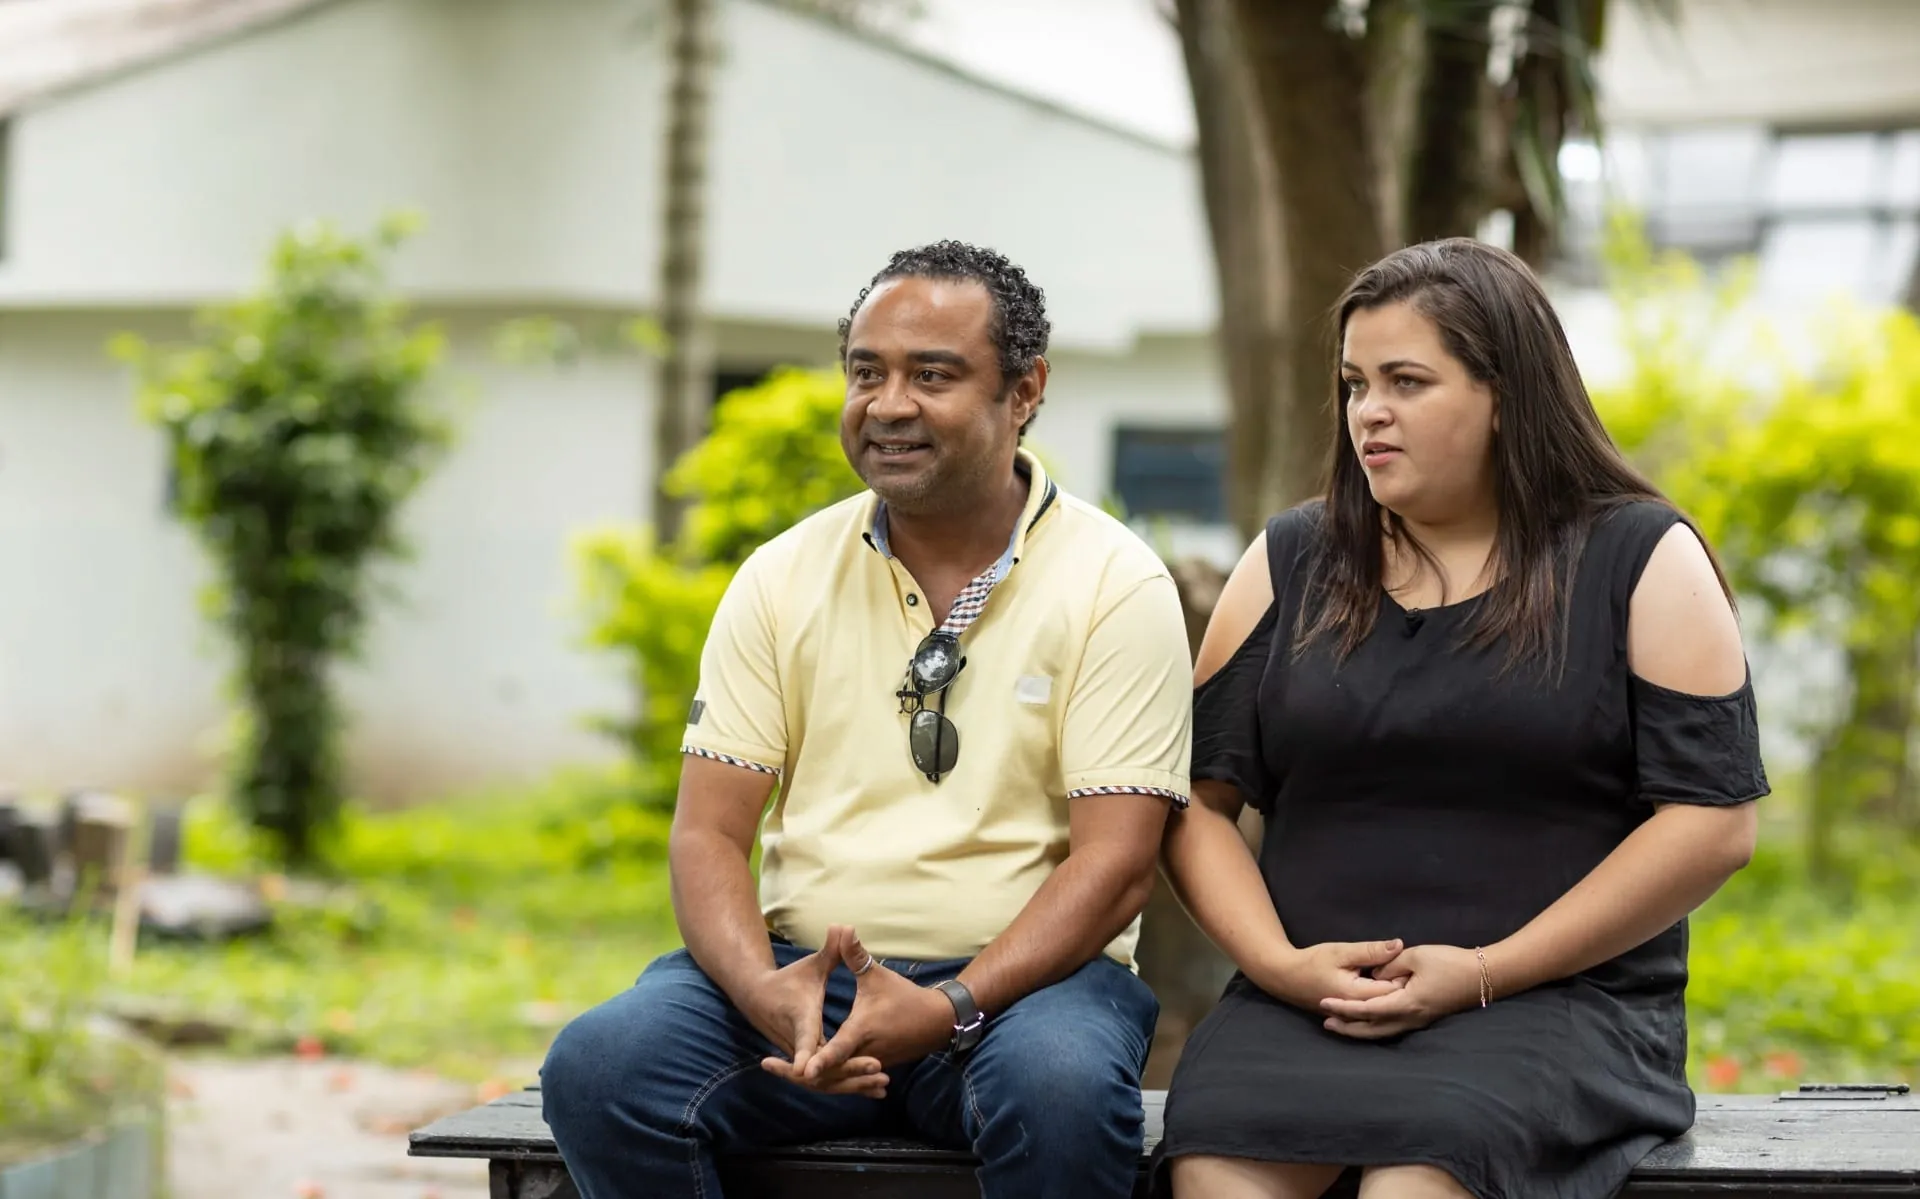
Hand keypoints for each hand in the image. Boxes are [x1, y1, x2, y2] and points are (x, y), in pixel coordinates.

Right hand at [740, 926, 886, 1097]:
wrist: (759, 999)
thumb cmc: (789, 980)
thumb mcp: (812, 966)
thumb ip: (831, 951)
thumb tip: (843, 926)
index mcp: (800, 1018)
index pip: (804, 1039)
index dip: (808, 1055)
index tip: (812, 1070)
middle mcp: (798, 1042)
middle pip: (821, 1067)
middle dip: (848, 1070)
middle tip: (879, 1069)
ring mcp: (802, 1057)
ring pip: (825, 1080)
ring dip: (853, 1083)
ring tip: (883, 1084)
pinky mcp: (808, 1066)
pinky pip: (828, 1081)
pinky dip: (849, 1085)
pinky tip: (874, 1090)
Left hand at [773, 927, 953, 1097]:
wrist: (935, 1021)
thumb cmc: (904, 996)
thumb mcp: (876, 975)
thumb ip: (855, 955)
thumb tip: (842, 927)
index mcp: (862, 1030)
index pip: (838, 1049)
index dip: (820, 1058)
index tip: (802, 1069)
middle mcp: (865, 1053)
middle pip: (830, 1071)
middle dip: (801, 1071)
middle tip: (770, 1064)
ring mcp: (868, 1064)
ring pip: (837, 1078)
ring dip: (811, 1076)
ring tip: (779, 1068)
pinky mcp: (871, 1069)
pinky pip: (845, 1078)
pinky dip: (827, 1077)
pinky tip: (806, 1076)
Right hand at [1256, 939, 1407, 1012]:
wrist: (1285, 978)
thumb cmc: (1312, 962)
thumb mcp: (1342, 951)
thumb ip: (1371, 951)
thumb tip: (1399, 945)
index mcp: (1358, 996)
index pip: (1393, 990)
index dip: (1407, 978)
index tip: (1413, 965)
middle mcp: (1358, 1013)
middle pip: (1391, 1004)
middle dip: (1403, 989)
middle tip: (1413, 972)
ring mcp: (1353, 1019)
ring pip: (1383, 1012)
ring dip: (1394, 998)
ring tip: (1404, 982)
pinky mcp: (1349, 1018)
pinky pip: (1372, 1014)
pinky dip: (1383, 1004)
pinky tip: (1389, 992)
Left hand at [1318, 944, 1483, 1038]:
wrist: (1484, 976)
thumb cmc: (1450, 962)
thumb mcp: (1416, 956)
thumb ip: (1389, 965)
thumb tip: (1373, 976)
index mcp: (1406, 1003)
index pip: (1367, 1009)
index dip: (1344, 1007)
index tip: (1324, 1003)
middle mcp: (1411, 1018)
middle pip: (1373, 1029)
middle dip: (1348, 1027)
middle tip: (1326, 1023)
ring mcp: (1419, 1020)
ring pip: (1383, 1032)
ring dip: (1360, 1029)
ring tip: (1341, 1025)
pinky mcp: (1424, 1017)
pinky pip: (1393, 1027)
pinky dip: (1376, 1027)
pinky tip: (1368, 1021)